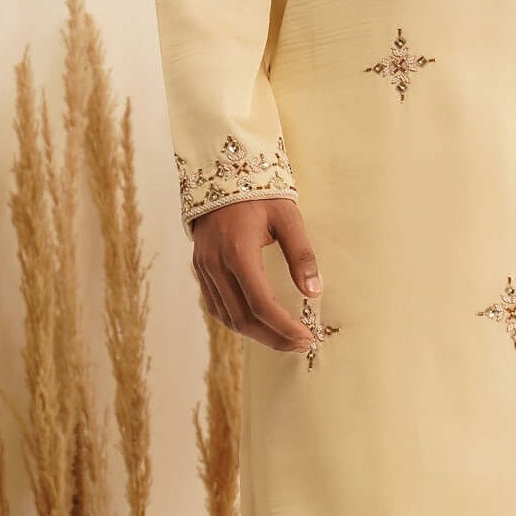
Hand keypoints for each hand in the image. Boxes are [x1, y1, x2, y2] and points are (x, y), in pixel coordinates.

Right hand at [192, 194, 322, 352]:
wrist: (221, 171)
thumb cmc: (259, 192)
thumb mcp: (288, 217)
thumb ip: (302, 255)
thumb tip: (314, 292)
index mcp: (238, 251)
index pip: (261, 304)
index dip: (284, 327)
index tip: (307, 337)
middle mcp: (216, 264)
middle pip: (242, 318)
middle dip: (273, 337)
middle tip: (299, 344)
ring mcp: (204, 268)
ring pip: (226, 316)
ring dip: (255, 333)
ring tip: (283, 338)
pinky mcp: (200, 268)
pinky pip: (215, 305)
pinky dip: (237, 320)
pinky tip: (257, 323)